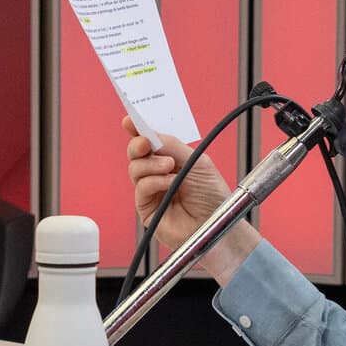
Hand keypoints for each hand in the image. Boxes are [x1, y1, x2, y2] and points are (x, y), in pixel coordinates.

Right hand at [123, 118, 256, 283]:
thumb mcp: (197, 162)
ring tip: (170, 167)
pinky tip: (169, 183)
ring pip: (135, 168)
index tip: (129, 121)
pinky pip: (141, 187)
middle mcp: (158, 173)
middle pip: (136, 153)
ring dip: (151, 164)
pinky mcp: (147, 207)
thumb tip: (150, 134)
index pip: (150, 141)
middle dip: (138, 144)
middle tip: (147, 143)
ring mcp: (151, 190)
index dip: (137, 129)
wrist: (217, 224)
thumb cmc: (212, 196)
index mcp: (172, 158)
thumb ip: (172, 146)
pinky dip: (154, 181)